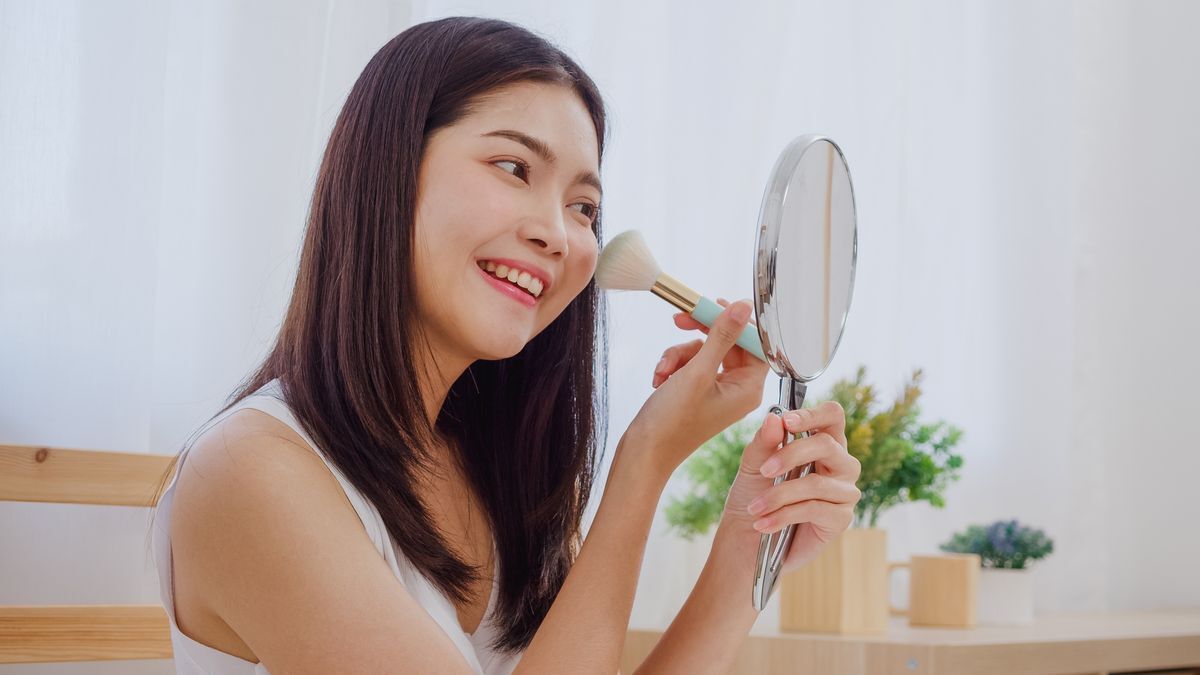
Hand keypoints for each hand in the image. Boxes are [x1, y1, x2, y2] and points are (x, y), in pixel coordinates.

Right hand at [624, 298, 770, 480]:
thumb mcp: (697, 372)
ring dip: (679, 354)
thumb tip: (743, 306)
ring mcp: (717, 390)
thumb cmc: (673, 422)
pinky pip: (691, 364)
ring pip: (703, 351)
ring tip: (663, 369)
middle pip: (727, 343)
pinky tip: (659, 378)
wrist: (644, 451)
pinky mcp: (698, 391)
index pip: (755, 343)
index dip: (736, 322)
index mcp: (748, 388)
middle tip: (680, 319)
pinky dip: (674, 365)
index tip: (715, 306)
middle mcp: (737, 389)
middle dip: (699, 335)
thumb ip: (721, 336)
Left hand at [716, 403, 860, 574]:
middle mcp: (839, 464)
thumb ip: (764, 442)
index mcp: (822, 443)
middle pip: (827, 444)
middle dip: (790, 455)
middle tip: (764, 471)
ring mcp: (844, 492)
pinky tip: (763, 524)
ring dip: (779, 495)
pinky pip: (815, 509)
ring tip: (755, 507)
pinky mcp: (840, 519)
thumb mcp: (753, 466)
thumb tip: (774, 418)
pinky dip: (783, 515)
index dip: (812, 414)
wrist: (746, 541)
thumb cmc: (753, 497)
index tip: (787, 422)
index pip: (832, 416)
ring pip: (816, 482)